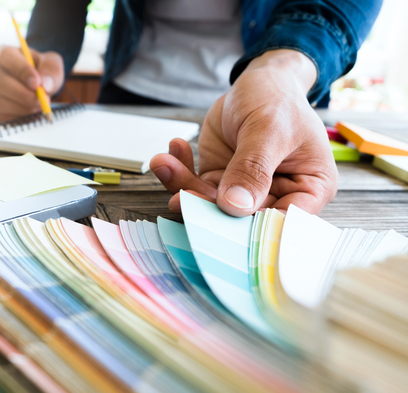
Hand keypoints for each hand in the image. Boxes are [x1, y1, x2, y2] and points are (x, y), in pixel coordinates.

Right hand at [0, 46, 64, 120]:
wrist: (36, 84)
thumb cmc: (41, 70)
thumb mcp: (51, 63)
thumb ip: (51, 71)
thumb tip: (46, 85)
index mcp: (4, 53)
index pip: (7, 58)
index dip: (22, 71)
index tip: (37, 83)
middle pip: (1, 83)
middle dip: (24, 95)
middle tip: (42, 100)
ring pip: (1, 102)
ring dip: (24, 107)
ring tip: (39, 105)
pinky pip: (2, 115)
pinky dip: (20, 116)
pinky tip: (31, 110)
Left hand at [150, 49, 337, 215]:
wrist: (259, 83)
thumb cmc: (278, 101)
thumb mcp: (270, 129)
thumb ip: (253, 168)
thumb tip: (234, 206)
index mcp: (309, 190)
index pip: (282, 222)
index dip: (252, 231)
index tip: (219, 222)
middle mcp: (277, 197)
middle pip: (240, 220)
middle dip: (205, 209)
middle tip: (178, 198)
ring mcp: (244, 192)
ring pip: (210, 205)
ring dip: (182, 187)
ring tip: (163, 164)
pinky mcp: (218, 181)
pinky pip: (194, 186)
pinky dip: (178, 173)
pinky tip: (172, 152)